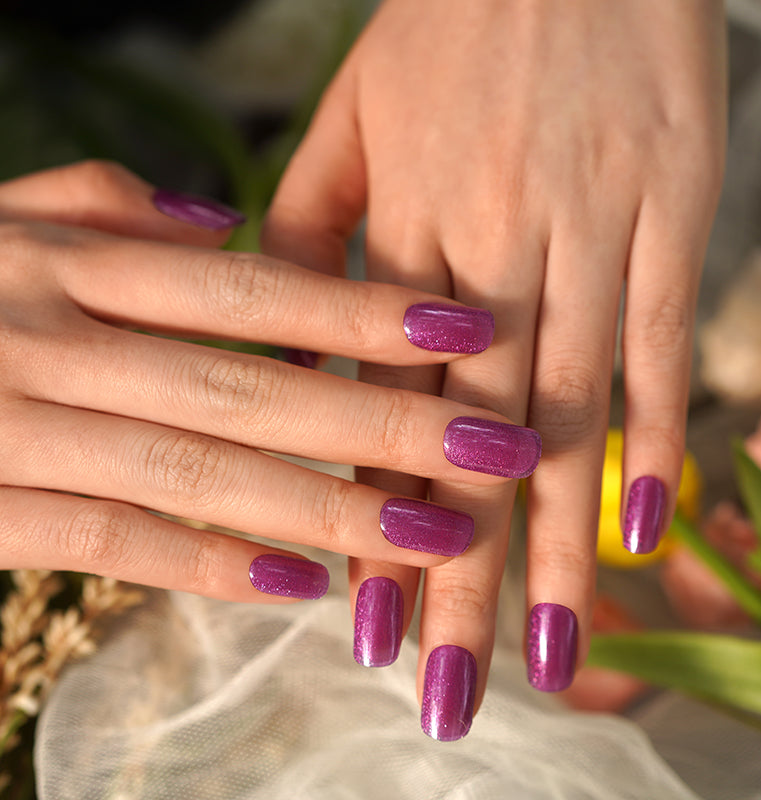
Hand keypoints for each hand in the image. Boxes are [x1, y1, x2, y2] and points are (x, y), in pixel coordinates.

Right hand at [0, 160, 533, 601]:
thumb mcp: (8, 217)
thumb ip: (113, 207)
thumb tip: (229, 222)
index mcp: (76, 261)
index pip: (257, 285)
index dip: (368, 309)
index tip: (471, 332)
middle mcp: (58, 340)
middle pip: (255, 388)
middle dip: (386, 425)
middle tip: (499, 452)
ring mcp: (19, 427)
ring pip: (203, 476)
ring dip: (330, 513)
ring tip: (438, 539)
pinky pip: (116, 543)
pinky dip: (210, 566)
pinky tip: (304, 585)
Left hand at [263, 0, 726, 737]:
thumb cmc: (452, 25)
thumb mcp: (352, 115)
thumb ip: (311, 225)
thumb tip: (285, 329)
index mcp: (401, 228)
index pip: (377, 410)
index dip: (368, 523)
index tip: (361, 626)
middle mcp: (488, 251)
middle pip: (465, 443)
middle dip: (457, 578)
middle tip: (447, 692)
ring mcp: (585, 237)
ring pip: (561, 418)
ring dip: (554, 545)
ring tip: (549, 657)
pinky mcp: (667, 216)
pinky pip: (653, 343)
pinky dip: (651, 440)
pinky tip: (643, 535)